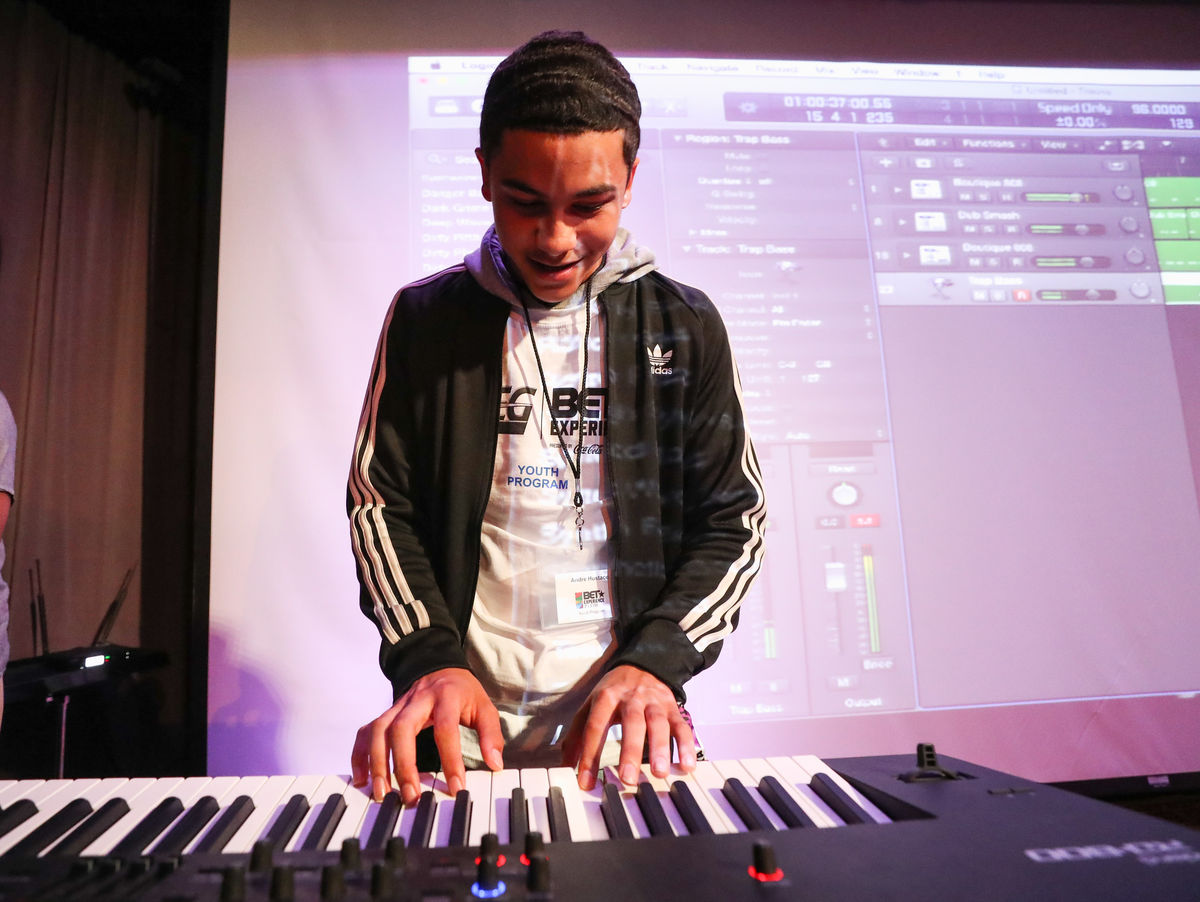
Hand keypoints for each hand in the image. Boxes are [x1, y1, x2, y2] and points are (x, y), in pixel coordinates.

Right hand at [350, 668, 503, 803]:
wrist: (439, 666)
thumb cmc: (462, 692)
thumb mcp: (484, 706)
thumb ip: (491, 734)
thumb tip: (494, 764)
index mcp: (446, 696)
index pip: (446, 729)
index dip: (451, 759)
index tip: (456, 788)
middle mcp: (417, 700)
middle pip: (402, 728)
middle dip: (404, 764)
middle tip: (411, 796)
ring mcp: (397, 706)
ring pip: (378, 730)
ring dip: (377, 763)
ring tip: (382, 793)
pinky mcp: (385, 714)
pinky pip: (365, 732)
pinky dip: (360, 755)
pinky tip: (362, 779)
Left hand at [561, 665, 696, 790]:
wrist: (643, 664)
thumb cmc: (613, 691)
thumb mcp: (591, 704)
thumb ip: (577, 734)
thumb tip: (565, 765)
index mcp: (606, 697)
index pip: (596, 726)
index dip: (590, 755)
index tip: (587, 783)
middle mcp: (632, 698)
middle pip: (631, 723)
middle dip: (630, 750)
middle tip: (628, 778)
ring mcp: (654, 702)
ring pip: (658, 723)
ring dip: (660, 748)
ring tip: (659, 773)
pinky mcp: (673, 707)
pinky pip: (681, 726)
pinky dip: (686, 745)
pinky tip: (686, 765)